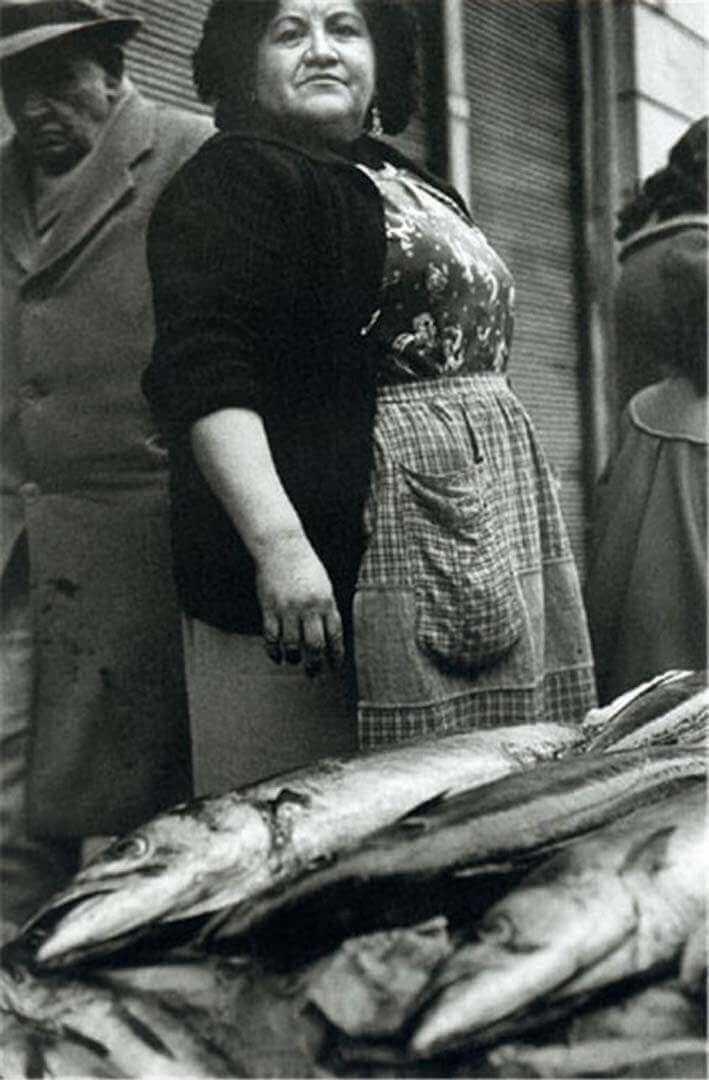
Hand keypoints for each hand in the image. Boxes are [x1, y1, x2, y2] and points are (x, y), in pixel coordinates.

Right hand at [255, 535, 344, 675]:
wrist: (281, 547)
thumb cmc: (305, 566)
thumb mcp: (324, 586)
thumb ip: (327, 609)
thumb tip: (331, 636)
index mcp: (326, 602)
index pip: (334, 635)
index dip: (335, 655)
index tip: (335, 667)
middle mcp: (309, 607)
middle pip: (315, 645)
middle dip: (315, 663)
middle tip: (313, 672)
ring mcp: (288, 609)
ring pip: (292, 645)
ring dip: (295, 658)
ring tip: (295, 662)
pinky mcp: (269, 608)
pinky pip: (272, 637)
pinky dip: (274, 651)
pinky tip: (277, 656)